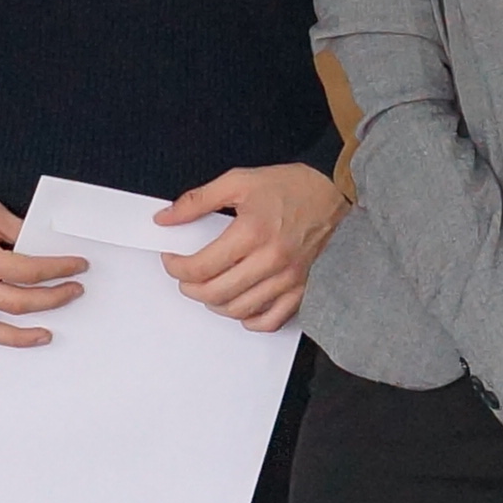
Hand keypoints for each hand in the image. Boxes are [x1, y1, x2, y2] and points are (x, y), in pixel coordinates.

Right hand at [0, 163, 84, 349]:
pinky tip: (2, 336)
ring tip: (44, 334)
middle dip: (51, 300)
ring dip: (18, 338)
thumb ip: (17, 232)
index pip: (26, 272)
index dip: (57, 270)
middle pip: (14, 304)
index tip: (77, 267)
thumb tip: (42, 250)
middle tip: (73, 292)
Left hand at [158, 162, 345, 332]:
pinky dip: (250, 319)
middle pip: (215, 293)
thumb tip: (165, 218)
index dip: (176, 267)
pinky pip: (271, 321)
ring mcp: (289, 280)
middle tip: (185, 275)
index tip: (172, 259)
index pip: (200, 267)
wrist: (337, 193)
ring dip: (215, 303)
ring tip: (209, 286)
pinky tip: (240, 305)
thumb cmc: (291, 186)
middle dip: (190, 287)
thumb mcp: (239, 181)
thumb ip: (198, 201)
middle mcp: (271, 261)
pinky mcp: (303, 290)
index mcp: (252, 233)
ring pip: (239, 310)